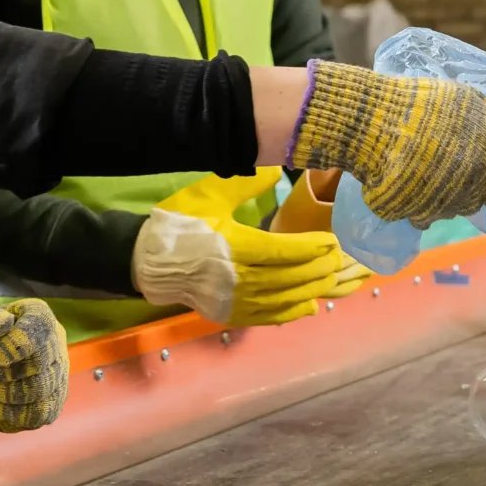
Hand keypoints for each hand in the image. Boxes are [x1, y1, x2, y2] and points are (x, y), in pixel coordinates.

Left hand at [0, 298, 68, 432]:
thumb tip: (3, 322)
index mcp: (34, 315)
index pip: (40, 324)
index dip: (16, 343)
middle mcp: (53, 343)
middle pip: (41, 362)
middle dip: (3, 373)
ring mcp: (56, 375)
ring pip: (41, 391)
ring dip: (3, 395)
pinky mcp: (50, 403)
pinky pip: (40, 414)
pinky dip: (10, 414)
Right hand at [134, 168, 371, 326]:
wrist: (145, 262)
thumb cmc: (178, 224)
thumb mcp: (207, 195)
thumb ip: (244, 184)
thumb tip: (277, 169)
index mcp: (232, 247)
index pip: (282, 251)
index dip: (311, 248)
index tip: (332, 241)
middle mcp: (236, 278)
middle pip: (288, 277)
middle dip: (318, 268)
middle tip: (340, 256)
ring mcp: (232, 301)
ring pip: (282, 299)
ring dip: (310, 289)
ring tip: (331, 276)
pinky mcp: (228, 314)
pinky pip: (267, 317)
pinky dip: (291, 312)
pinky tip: (309, 305)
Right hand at [287, 60, 485, 225]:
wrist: (369, 122)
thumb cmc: (420, 101)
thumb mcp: (468, 99)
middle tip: (479, 171)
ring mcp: (455, 201)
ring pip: (466, 205)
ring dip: (457, 192)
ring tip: (430, 164)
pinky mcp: (424, 216)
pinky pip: (430, 214)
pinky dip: (424, 200)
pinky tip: (408, 178)